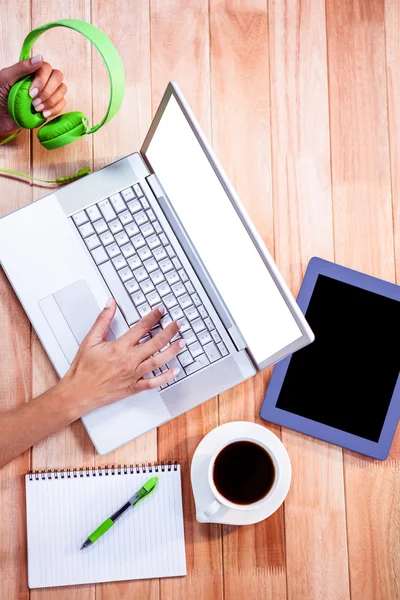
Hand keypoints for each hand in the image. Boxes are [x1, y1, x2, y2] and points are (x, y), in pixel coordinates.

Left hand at [0, 54, 66, 134]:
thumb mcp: (5, 78)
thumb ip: (22, 67)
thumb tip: (40, 57)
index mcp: (31, 71)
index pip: (46, 67)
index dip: (42, 80)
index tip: (31, 92)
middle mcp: (41, 80)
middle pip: (58, 77)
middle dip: (48, 91)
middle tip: (34, 101)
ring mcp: (47, 94)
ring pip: (62, 91)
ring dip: (51, 101)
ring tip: (36, 109)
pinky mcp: (50, 107)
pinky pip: (62, 105)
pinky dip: (54, 110)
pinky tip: (43, 114)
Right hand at [61, 300, 185, 415]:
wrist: (78, 393)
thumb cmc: (83, 369)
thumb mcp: (90, 340)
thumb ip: (103, 320)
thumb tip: (111, 303)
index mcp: (120, 347)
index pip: (142, 327)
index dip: (154, 317)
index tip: (161, 310)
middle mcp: (129, 360)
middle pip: (155, 343)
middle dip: (170, 331)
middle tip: (179, 323)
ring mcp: (133, 375)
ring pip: (158, 361)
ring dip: (173, 351)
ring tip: (183, 342)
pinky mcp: (133, 387)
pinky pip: (153, 382)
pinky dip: (166, 377)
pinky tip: (175, 371)